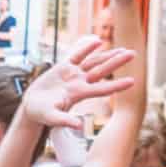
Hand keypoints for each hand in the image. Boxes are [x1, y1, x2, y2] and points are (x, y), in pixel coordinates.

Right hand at [20, 36, 136, 129]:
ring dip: (107, 55)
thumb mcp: (52, 118)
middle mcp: (79, 83)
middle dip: (117, 62)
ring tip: (123, 49)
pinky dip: (87, 48)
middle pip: (102, 70)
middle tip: (134, 54)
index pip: (102, 89)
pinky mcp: (63, 68)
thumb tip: (78, 125)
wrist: (31, 107)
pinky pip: (77, 55)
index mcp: (79, 94)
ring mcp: (73, 74)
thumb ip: (64, 120)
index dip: (117, 85)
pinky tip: (97, 41)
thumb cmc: (41, 114)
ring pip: (93, 62)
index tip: (133, 82)